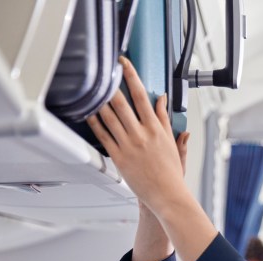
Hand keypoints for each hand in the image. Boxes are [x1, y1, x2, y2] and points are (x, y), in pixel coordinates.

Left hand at [86, 57, 187, 213]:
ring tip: (94, 88)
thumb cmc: (171, 172)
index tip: (124, 64)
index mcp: (156, 129)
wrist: (167, 194)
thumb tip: (163, 101)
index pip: (142, 96)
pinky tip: (90, 113)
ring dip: (100, 100)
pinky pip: (103, 135)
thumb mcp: (172, 142)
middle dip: (112, 84)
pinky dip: (95, 122)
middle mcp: (141, 134)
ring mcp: (128, 145)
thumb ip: (166, 120)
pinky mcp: (119, 157)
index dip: (132, 76)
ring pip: (109, 117)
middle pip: (122, 103)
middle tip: (104, 70)